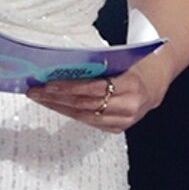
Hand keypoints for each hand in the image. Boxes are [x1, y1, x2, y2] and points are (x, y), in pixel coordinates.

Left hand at [29, 58, 169, 132]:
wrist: (153, 85)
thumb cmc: (131, 68)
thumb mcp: (118, 61)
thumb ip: (96, 66)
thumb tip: (61, 65)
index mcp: (131, 84)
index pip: (94, 88)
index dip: (70, 87)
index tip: (48, 84)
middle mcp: (129, 106)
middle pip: (86, 104)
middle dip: (57, 98)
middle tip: (36, 91)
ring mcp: (125, 120)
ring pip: (84, 116)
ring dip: (59, 107)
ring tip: (40, 98)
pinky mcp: (118, 128)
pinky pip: (89, 122)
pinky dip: (70, 113)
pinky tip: (56, 106)